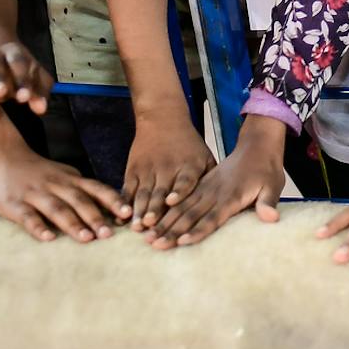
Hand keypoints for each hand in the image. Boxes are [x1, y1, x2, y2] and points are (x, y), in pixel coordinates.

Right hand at [0, 149, 129, 242]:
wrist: (1, 157)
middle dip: (95, 217)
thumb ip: (84, 191)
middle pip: (79, 200)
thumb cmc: (39, 174)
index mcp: (71, 179)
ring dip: (73, 224)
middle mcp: (56, 185)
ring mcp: (35, 194)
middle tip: (109, 234)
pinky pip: (28, 216)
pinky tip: (48, 238)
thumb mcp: (64, 176)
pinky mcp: (15, 204)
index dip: (112, 201)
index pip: (96, 189)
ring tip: (86, 238)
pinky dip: (38, 227)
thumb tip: (112, 212)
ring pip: (57, 208)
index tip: (128, 214)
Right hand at [122, 116, 215, 231]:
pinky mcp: (133, 170)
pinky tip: (123, 218)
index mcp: (189, 166)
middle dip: (154, 211)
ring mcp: (149, 170)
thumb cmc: (189, 145)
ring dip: (139, 211)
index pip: (185, 180)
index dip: (178, 191)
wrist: (162, 119)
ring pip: (143, 193)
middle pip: (160, 192)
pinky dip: (125, 204)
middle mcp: (167, 168)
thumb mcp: (204, 156)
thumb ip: (211, 179)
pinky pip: (128, 190)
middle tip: (150, 229)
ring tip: (137, 228)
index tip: (171, 201)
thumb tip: (224, 203)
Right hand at [147, 117, 288, 248]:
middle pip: (191, 214)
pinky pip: (181, 199)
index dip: (199, 230)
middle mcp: (214, 192)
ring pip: (181, 207)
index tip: (183, 242)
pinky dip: (166, 210)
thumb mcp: (273, 185)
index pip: (213, 217)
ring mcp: (206, 188)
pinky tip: (153, 220)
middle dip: (172, 230)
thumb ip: (268, 202)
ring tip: (148, 237)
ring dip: (164, 222)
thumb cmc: (266, 169)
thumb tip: (271, 218)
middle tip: (155, 244)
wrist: (257, 145)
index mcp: (232, 195)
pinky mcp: (201, 184)